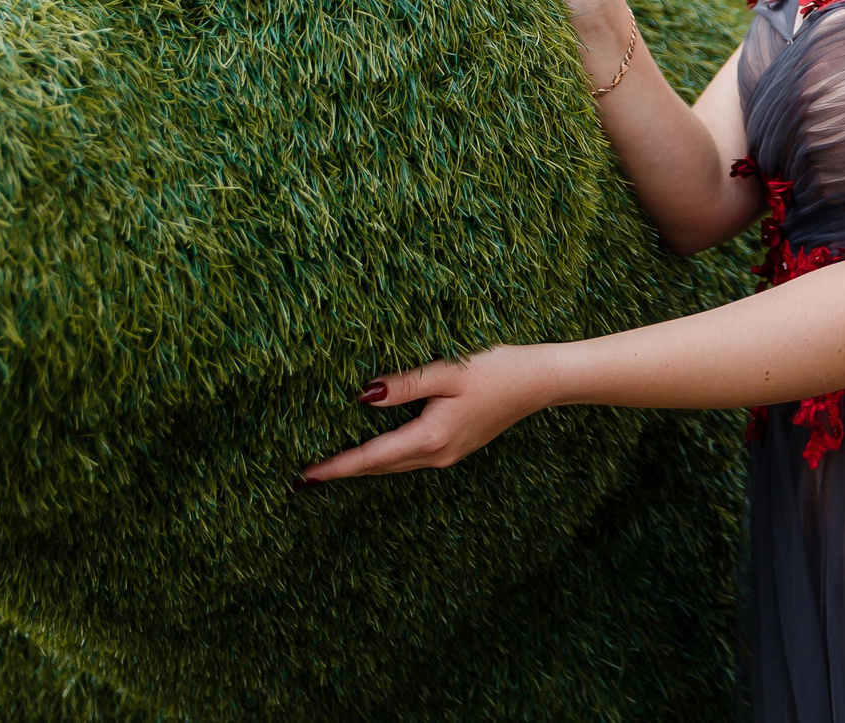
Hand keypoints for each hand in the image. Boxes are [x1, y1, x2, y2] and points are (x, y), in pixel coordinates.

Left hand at [298, 346, 551, 481]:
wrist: (540, 382)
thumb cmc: (496, 369)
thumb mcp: (448, 370)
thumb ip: (404, 385)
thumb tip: (364, 396)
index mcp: (431, 437)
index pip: (371, 457)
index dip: (336, 467)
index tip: (304, 475)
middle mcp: (437, 454)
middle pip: (379, 468)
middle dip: (343, 471)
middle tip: (305, 475)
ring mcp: (448, 454)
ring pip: (394, 465)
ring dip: (363, 465)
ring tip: (331, 464)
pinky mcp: (455, 446)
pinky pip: (409, 458)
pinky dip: (385, 457)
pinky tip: (373, 449)